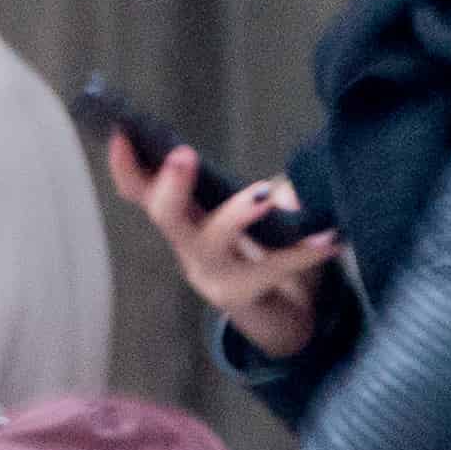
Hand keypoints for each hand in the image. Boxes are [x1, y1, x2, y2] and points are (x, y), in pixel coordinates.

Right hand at [110, 134, 341, 357]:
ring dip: (233, 216)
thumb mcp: (263, 212)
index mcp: (186, 220)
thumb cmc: (263, 252)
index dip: (126, 165)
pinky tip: (330, 240)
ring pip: (211, 243)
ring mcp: (211, 275)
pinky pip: (271, 269)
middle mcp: (188, 247)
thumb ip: (269, 194)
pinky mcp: (242, 295)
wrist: (282, 317)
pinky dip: (302, 252)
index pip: (143, 191)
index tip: (120, 133)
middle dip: (170, 186)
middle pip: (165, 217)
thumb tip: (284, 196)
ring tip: (262, 197)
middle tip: (182, 154)